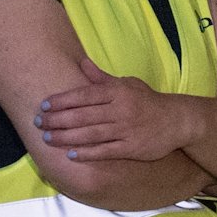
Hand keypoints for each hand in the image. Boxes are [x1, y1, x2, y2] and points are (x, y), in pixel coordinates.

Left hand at [38, 62, 190, 163]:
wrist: (177, 121)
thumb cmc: (148, 101)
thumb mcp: (128, 84)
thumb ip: (102, 78)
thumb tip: (82, 63)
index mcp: (118, 91)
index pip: (85, 94)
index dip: (63, 100)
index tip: (44, 105)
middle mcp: (121, 109)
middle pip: (83, 115)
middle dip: (57, 120)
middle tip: (39, 123)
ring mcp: (126, 130)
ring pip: (90, 134)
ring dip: (66, 137)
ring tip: (47, 139)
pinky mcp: (132, 148)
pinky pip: (105, 151)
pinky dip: (87, 153)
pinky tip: (70, 154)